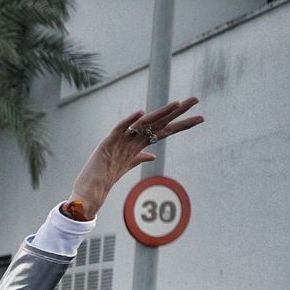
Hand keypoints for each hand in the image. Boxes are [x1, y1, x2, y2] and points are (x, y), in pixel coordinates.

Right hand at [68, 98, 202, 215]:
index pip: (164, 131)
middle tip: (196, 100)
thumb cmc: (104, 178)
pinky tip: (140, 113)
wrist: (89, 190)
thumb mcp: (126, 167)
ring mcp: (119, 140)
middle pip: (158, 123)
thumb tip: (152, 156)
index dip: (182, 124)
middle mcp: (131, 139)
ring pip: (142, 123)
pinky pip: (119, 130)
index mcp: (137, 144)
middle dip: (177, 112)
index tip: (200, 118)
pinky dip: (128, 121)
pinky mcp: (107, 144)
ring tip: (177, 105)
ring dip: (159, 113)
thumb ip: (139, 159)